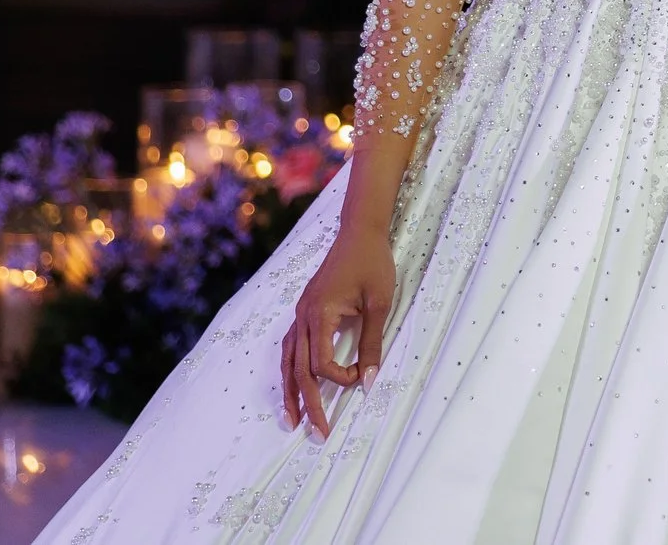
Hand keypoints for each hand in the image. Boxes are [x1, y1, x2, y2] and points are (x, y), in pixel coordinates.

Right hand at [280, 222, 394, 436]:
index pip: (321, 364)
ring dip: (290, 392)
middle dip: (308, 404)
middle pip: (300, 371)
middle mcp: (302, 317)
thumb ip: (372, 344)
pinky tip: (294, 385)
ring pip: (288, 361)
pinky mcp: (304, 311)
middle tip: (318, 434)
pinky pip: (290, 347)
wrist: (360, 232)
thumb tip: (368, 382)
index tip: (361, 376)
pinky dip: (291, 369)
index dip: (340, 378)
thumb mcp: (379, 303)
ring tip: (292, 421)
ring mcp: (300, 314)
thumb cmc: (373, 264)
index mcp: (319, 314)